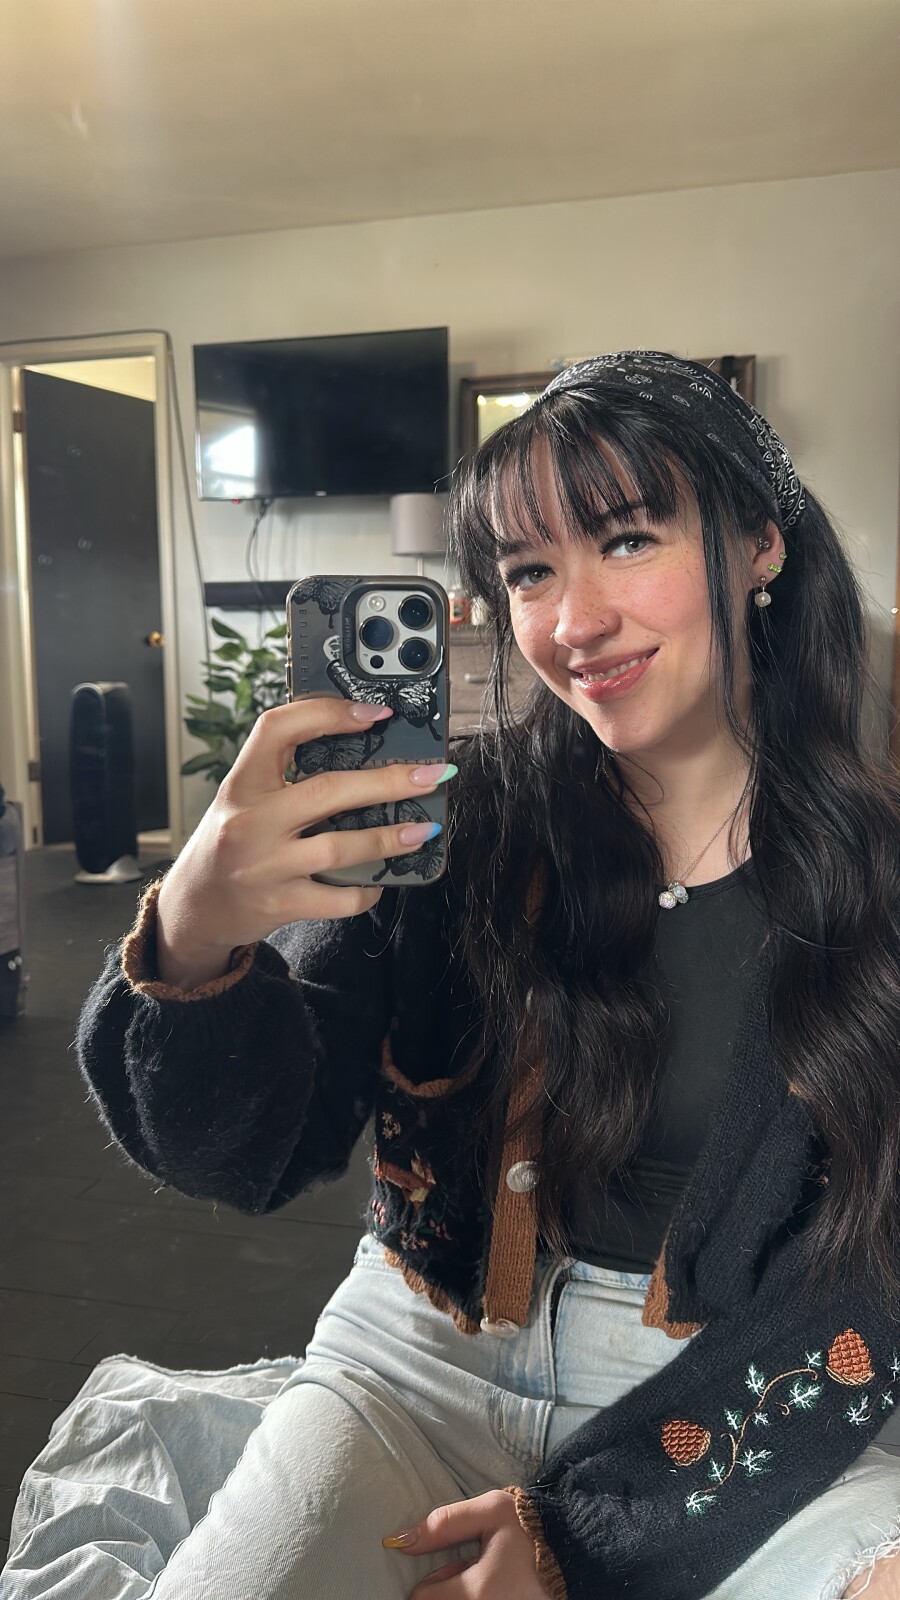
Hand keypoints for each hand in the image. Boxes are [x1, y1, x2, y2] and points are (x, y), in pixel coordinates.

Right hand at [157, 698, 451, 987]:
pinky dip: (366, 889)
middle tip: (431, 775)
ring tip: (424, 828)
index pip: (278, 730)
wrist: (196, 905)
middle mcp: (249, 822)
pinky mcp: (280, 904)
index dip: (328, 714)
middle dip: (389, 781)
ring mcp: (264, 866)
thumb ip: (283, 772)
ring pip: (339, 847)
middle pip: (328, 791)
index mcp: (241, 784)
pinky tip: (381, 880)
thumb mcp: (241, 797)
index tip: (375, 714)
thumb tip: (358, 743)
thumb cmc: (229, 842)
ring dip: (390, 837)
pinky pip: (337, 898)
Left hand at [382, 1489, 551, 1598]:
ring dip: (462, 1597)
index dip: (432, 1580)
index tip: (455, 1563)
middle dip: (445, 1593)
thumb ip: (443, 1524)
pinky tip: (496, 1590)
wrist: (577, 1549)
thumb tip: (400, 1541)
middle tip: (469, 1572)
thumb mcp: (489, 1512)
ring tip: (485, 1582)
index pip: (423, 1599)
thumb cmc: (531, 1528)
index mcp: (477, 1593)